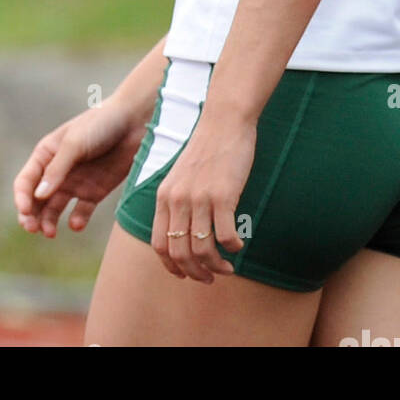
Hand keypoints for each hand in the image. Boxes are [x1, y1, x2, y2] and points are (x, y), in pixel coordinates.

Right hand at [13, 98, 144, 237]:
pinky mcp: (94, 192)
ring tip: (50, 233)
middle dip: (31, 215)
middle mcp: (57, 171)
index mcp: (46, 154)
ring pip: (54, 208)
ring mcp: (75, 183)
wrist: (134, 123)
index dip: (21, 198)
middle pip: (37, 199)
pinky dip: (76, 220)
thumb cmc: (100, 124)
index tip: (25, 212)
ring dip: (49, 221)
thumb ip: (57, 170)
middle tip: (32, 229)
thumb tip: (38, 196)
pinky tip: (77, 224)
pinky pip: (81, 212)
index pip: (26, 181)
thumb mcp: (75, 144)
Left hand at [150, 114, 255, 282]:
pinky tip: (239, 244)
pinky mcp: (222, 195)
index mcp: (164, 196)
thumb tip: (184, 233)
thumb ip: (177, 201)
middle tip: (210, 277)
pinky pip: (225, 236)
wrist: (223, 121)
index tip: (186, 275)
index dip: (172, 266)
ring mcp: (199, 198)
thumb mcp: (180, 176)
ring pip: (202, 250)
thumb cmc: (206, 150)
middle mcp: (177, 199)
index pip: (160, 244)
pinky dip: (233, 247)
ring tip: (228, 267)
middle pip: (179, 253)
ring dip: (216, 266)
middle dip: (195, 273)